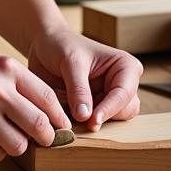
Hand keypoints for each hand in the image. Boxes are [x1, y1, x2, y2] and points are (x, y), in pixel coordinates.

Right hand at [0, 46, 71, 162]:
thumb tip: (46, 110)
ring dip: (20, 146)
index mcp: (8, 69)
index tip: (62, 126)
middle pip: (40, 125)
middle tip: (46, 140)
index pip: (48, 98)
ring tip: (12, 139)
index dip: (60, 117)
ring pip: (19, 145)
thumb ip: (18, 83)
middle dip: (48, 137)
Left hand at [27, 27, 141, 131]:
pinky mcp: (96, 107)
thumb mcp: (70, 62)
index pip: (124, 93)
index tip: (93, 121)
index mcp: (125, 66)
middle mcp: (122, 83)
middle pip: (125, 111)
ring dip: (95, 122)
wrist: (45, 46)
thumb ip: (78, 89)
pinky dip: (85, 125)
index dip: (110, 109)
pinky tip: (70, 118)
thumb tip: (85, 117)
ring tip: (73, 117)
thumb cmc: (61, 45)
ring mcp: (110, 97)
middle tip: (83, 122)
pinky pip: (97, 123)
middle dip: (105, 117)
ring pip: (114, 121)